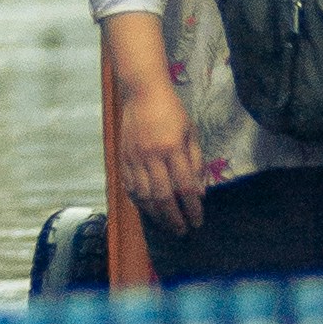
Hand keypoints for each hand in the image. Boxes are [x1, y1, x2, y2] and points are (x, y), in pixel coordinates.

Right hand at [109, 42, 208, 235]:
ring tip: (166, 224)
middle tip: (182, 231)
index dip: (192, 208)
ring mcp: (134, 158)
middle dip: (174, 218)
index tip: (198, 221)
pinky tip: (147, 209)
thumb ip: (195, 163)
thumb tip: (199, 193)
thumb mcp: (191, 133)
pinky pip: (129, 187)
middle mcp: (152, 156)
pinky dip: (138, 202)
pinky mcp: (123, 158)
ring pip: (143, 196)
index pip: (184, 187)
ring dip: (156, 215)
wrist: (142, 92)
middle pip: (163, 197)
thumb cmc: (171, 111)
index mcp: (172, 148)